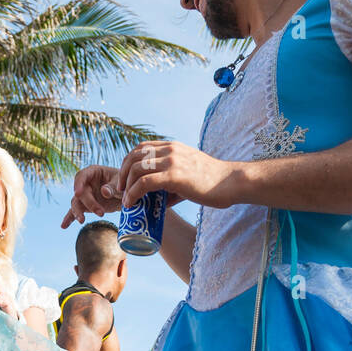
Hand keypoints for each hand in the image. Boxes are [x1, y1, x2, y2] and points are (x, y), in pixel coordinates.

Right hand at [62, 165, 122, 228]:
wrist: (126, 195)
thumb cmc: (124, 184)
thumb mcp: (120, 184)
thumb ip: (113, 187)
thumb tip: (104, 192)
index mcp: (93, 172)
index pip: (82, 176)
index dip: (78, 184)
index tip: (78, 193)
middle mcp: (86, 183)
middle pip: (80, 193)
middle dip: (88, 203)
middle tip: (101, 213)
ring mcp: (84, 195)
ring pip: (76, 203)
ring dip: (78, 212)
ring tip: (82, 220)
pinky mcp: (85, 206)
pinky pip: (75, 212)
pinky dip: (70, 218)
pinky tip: (63, 226)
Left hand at [115, 140, 239, 209]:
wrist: (230, 183)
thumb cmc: (212, 182)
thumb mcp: (189, 174)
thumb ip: (171, 183)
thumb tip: (158, 201)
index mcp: (172, 147)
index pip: (141, 147)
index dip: (128, 162)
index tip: (125, 179)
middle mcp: (170, 150)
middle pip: (134, 156)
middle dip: (122, 173)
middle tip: (121, 190)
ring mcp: (172, 162)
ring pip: (136, 168)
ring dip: (126, 185)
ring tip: (126, 200)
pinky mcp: (174, 176)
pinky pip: (145, 183)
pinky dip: (133, 193)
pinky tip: (131, 203)